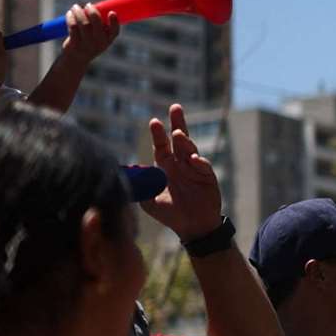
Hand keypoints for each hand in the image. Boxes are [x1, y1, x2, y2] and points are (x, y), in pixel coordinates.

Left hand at [53, 4, 121, 73]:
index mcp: (108, 40)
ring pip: (83, 23)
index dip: (114, 22)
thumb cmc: (89, 43)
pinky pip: (73, 27)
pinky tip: (69, 14)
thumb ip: (99, 24)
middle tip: (88, 5)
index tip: (111, 12)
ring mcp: (86, 44)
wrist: (76, 59)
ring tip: (75, 7)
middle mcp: (99, 43)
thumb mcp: (98, 37)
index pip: (114, 31)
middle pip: (96, 23)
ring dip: (78, 12)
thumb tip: (93, 6)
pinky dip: (70, 17)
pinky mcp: (75, 44)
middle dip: (92, 11)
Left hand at [137, 104, 226, 237]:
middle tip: (175, 107)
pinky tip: (193, 159)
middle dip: (178, 123)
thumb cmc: (170, 213)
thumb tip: (127, 171)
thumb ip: (139, 186)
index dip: (158, 134)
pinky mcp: (208, 179)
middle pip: (179, 139)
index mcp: (167, 167)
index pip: (162, 146)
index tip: (154, 121)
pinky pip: (204, 167)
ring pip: (191, 150)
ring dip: (185, 141)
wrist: (192, 228)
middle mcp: (181, 164)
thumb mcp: (148, 201)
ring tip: (178, 134)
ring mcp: (196, 170)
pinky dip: (199, 162)